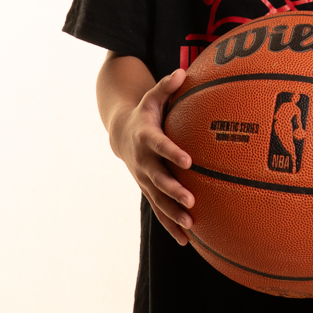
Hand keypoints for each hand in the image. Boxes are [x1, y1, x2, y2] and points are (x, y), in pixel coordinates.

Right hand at [114, 70, 196, 244]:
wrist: (121, 134)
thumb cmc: (145, 113)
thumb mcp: (152, 97)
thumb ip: (166, 86)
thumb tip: (182, 72)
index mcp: (146, 137)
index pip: (160, 145)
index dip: (172, 152)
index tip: (189, 160)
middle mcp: (143, 161)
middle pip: (158, 178)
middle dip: (173, 190)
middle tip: (191, 200)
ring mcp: (144, 178)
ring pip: (158, 199)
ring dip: (173, 213)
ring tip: (191, 225)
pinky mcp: (148, 190)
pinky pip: (159, 210)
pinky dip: (171, 225)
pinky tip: (186, 240)